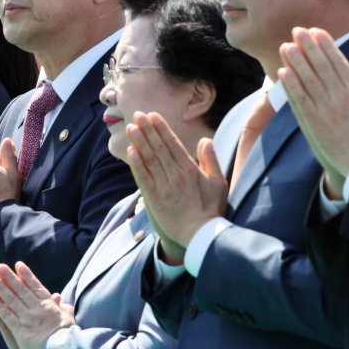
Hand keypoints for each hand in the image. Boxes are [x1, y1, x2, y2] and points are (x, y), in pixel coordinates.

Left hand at [0, 262, 75, 348]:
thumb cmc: (69, 338)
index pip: (36, 287)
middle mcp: (37, 310)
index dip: (27, 275)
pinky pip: (7, 317)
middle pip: (20, 290)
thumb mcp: (69, 320)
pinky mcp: (20, 331)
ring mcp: (28, 319)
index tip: (18, 265)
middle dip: (8, 277)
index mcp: (50, 306)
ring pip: (11, 300)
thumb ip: (63, 307)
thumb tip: (58, 296)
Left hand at [126, 111, 226, 250]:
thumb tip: (205, 140)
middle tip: (137, 114)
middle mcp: (175, 174)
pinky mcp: (154, 198)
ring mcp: (163, 186)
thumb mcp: (218, 182)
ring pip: (149, 159)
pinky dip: (136, 164)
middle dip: (147, 130)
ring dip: (139, 142)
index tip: (153, 115)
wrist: (201, 234)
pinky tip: (130, 151)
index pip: (172, 144)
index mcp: (190, 169)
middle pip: (158, 148)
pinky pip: (143, 178)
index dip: (161, 129)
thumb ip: (210, 160)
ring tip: (131, 127)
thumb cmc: (211, 209)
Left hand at [278, 27, 348, 199]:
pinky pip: (300, 100)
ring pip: (308, 80)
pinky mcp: (313, 123)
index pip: (338, 63)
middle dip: (309, 47)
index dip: (326, 46)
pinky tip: (283, 72)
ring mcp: (325, 109)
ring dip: (296, 62)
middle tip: (298, 30)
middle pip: (322, 67)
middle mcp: (340, 97)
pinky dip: (291, 85)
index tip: (316, 31)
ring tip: (286, 46)